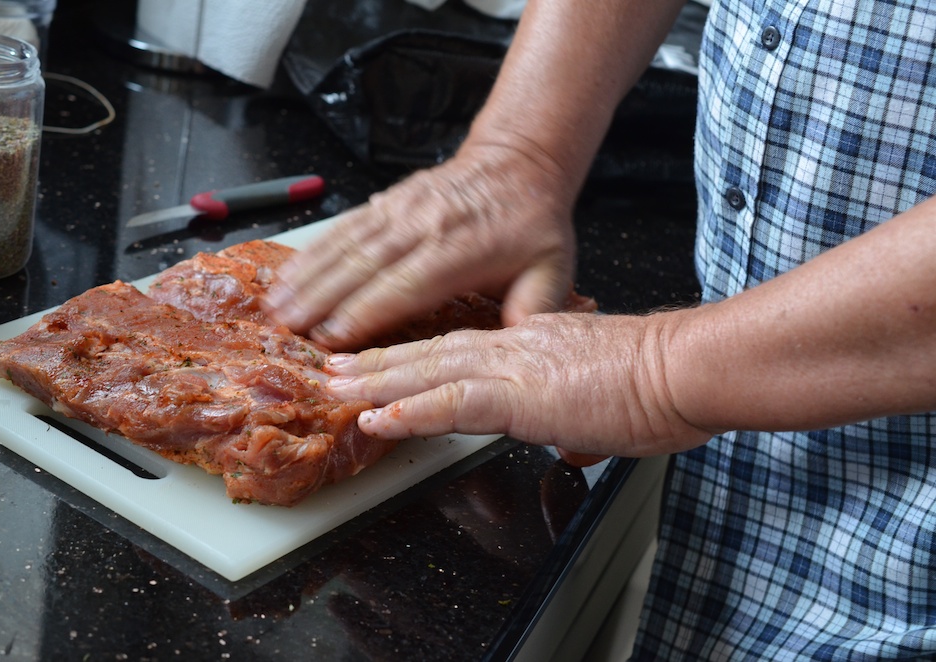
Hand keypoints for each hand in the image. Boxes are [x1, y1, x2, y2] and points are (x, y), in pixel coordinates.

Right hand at [263, 142, 578, 349]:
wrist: (520, 162)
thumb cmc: (533, 225)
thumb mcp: (551, 271)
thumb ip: (533, 313)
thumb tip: (516, 354)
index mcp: (461, 252)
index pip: (404, 286)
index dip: (364, 312)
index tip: (330, 337)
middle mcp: (424, 227)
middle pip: (362, 265)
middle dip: (320, 298)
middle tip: (284, 328)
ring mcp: (402, 209)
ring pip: (346, 244)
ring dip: (307, 274)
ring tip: (274, 303)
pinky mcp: (389, 199)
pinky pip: (345, 224)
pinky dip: (313, 247)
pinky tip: (288, 267)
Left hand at [324, 312, 713, 458]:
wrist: (684, 368)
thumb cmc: (657, 382)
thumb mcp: (604, 402)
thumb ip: (576, 423)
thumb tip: (570, 446)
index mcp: (530, 343)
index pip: (458, 348)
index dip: (414, 356)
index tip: (381, 362)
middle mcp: (512, 347)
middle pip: (430, 352)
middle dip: (378, 362)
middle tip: (334, 367)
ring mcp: (514, 367)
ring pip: (430, 370)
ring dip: (378, 381)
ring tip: (337, 388)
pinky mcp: (523, 394)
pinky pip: (454, 402)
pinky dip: (413, 411)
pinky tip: (380, 418)